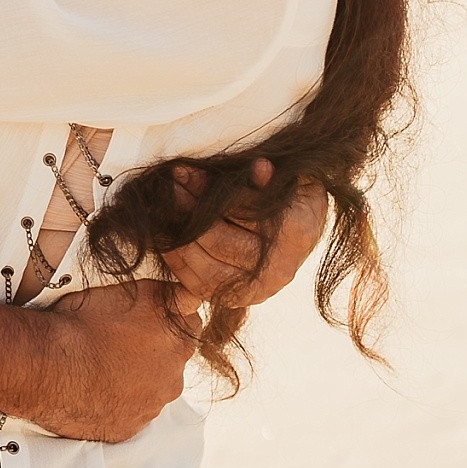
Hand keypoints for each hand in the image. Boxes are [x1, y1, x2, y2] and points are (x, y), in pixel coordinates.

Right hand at [10, 277, 201, 441]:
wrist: (47, 365)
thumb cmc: (84, 322)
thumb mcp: (136, 291)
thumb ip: (170, 295)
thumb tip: (190, 294)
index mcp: (179, 340)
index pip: (190, 325)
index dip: (168, 321)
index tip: (148, 320)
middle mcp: (173, 377)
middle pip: (173, 361)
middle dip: (155, 353)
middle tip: (119, 344)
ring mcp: (151, 406)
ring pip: (152, 390)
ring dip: (136, 381)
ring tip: (102, 369)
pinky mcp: (128, 429)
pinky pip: (129, 414)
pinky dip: (118, 404)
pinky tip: (96, 391)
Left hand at [157, 158, 331, 305]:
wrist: (306, 228)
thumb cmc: (292, 195)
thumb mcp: (286, 179)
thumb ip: (269, 178)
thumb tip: (258, 167)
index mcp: (295, 235)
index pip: (239, 213)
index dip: (206, 192)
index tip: (182, 173)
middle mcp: (278, 269)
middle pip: (219, 243)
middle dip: (187, 213)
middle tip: (168, 189)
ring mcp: (259, 290)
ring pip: (205, 270)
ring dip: (177, 240)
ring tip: (160, 213)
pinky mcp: (240, 300)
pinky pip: (199, 287)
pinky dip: (178, 264)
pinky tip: (166, 239)